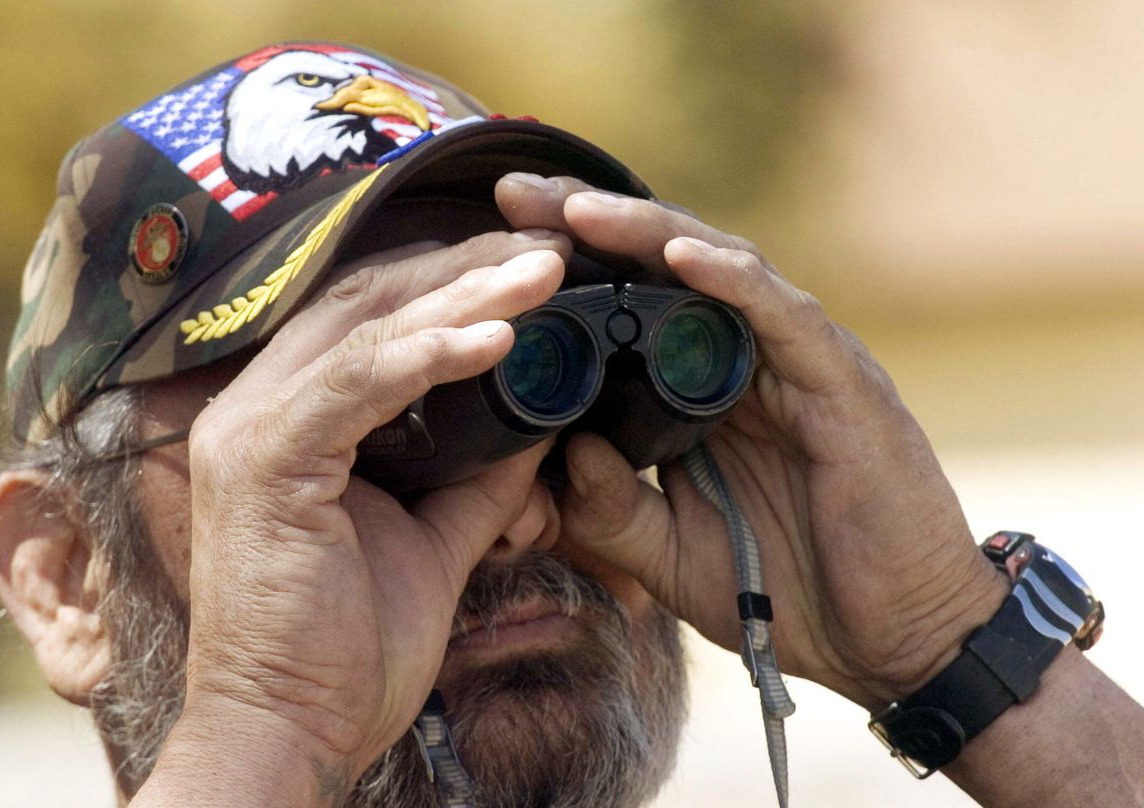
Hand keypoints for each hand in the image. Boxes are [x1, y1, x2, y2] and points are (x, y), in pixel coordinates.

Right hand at [166, 230, 570, 788]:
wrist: (292, 734)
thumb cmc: (351, 647)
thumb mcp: (437, 540)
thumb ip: (483, 474)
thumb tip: (544, 418)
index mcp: (291, 417)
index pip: (373, 318)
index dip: (452, 281)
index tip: (533, 267)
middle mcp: (257, 405)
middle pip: (370, 301)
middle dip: (466, 267)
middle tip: (551, 249)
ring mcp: (249, 428)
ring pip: (368, 329)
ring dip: (464, 294)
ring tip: (546, 274)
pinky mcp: (260, 462)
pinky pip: (357, 385)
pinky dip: (429, 356)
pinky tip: (499, 337)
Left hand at [495, 174, 1007, 707]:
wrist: (890, 639)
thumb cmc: (786, 591)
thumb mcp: (670, 553)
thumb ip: (612, 508)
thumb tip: (561, 450)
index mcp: (701, 392)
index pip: (627, 306)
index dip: (564, 271)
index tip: (490, 247)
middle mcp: (744, 360)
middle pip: (662, 265)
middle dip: (588, 221)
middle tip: (513, 192)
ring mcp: (795, 363)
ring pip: (718, 268)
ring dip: (646, 231)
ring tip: (575, 208)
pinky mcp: (842, 380)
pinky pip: (783, 314)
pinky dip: (733, 280)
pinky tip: (678, 254)